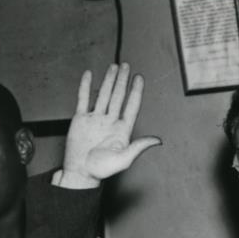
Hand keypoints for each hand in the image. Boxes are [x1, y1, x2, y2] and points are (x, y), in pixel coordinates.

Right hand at [60, 62, 161, 188]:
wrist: (80, 172)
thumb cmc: (102, 170)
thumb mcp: (124, 159)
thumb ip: (140, 147)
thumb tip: (158, 140)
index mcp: (122, 129)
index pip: (131, 105)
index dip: (135, 91)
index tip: (139, 78)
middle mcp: (110, 121)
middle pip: (118, 96)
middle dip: (122, 80)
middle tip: (126, 65)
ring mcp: (96, 119)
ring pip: (103, 94)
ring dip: (108, 80)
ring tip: (113, 67)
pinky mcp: (80, 119)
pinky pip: (83, 99)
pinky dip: (85, 86)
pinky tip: (89, 75)